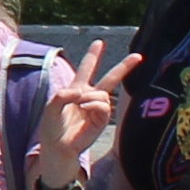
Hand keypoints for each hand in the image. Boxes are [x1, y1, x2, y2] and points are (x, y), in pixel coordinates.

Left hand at [29, 40, 123, 176]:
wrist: (57, 147)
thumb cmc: (52, 127)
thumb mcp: (51, 105)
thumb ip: (62, 94)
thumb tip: (83, 93)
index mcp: (76, 90)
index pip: (86, 69)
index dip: (93, 55)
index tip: (99, 42)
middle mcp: (89, 97)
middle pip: (110, 78)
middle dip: (124, 67)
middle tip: (138, 56)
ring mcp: (97, 109)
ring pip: (103, 93)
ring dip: (89, 97)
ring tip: (78, 106)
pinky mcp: (101, 120)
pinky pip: (104, 105)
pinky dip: (93, 104)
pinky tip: (85, 109)